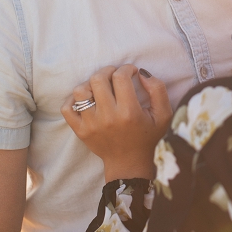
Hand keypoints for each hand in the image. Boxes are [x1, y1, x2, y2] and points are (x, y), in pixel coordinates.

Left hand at [61, 65, 171, 181]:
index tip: (131, 71)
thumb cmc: (148, 136)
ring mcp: (91, 124)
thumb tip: (142, 73)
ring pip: (80, 91)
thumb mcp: (164, 114)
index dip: (126, 68)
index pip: (120, 77)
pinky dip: (74, 99)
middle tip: (115, 75)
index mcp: (129, 112)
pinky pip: (67, 108)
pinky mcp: (80, 130)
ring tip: (100, 86)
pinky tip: (87, 99)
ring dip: (90, 83)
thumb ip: (158, 90)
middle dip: (108, 71)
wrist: (129, 163)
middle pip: (98, 79)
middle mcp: (108, 117)